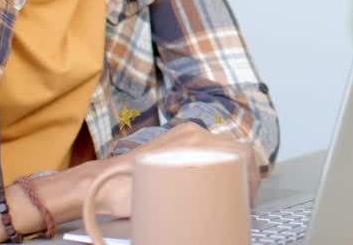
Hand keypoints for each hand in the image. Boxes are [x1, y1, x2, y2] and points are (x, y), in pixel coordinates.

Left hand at [76, 122, 262, 217]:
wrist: (100, 183)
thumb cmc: (125, 192)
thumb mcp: (165, 199)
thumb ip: (192, 200)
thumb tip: (208, 220)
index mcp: (194, 141)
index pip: (242, 152)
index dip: (252, 176)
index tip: (248, 197)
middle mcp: (192, 133)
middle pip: (234, 150)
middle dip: (243, 175)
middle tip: (242, 199)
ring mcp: (184, 134)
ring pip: (221, 149)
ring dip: (228, 169)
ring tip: (227, 193)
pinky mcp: (175, 140)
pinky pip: (206, 149)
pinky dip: (214, 164)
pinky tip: (211, 182)